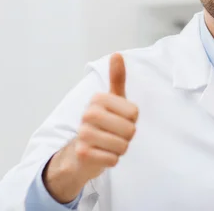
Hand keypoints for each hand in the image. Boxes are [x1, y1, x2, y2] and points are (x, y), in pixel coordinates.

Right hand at [44, 53, 138, 202]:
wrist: (79, 153)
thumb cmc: (101, 124)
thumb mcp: (112, 100)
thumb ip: (116, 79)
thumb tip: (117, 54)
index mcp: (98, 99)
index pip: (134, 113)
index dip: (131, 120)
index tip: (119, 119)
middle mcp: (88, 114)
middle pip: (130, 130)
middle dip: (127, 136)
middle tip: (114, 134)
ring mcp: (84, 134)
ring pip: (123, 146)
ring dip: (120, 149)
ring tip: (108, 144)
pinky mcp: (83, 153)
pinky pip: (114, 159)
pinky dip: (112, 160)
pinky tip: (101, 154)